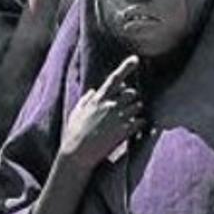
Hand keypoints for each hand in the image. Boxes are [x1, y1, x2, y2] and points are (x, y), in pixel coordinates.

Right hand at [58, 56, 143, 170]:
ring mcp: (118, 118)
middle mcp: (110, 105)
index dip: (126, 67)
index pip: (114, 78)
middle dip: (132, 98)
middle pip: (131, 93)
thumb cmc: (73, 134)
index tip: (135, 59)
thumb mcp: (76, 113)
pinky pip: (140, 122)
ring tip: (126, 119)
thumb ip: (86, 100)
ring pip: (138, 107)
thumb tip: (93, 91)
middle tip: (127, 107)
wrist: (77, 154)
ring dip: (135, 111)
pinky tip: (133, 129)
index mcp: (98, 99)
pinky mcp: (124, 131)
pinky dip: (139, 124)